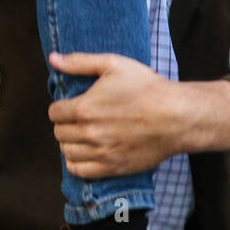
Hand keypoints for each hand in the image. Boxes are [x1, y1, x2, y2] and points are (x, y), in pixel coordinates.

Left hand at [47, 53, 182, 175]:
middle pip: (59, 133)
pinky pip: (80, 171)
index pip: (54, 113)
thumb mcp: (113, 64)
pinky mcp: (113, 168)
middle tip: (78, 119)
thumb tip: (53, 59)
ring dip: (70, 142)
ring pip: (67, 152)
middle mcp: (90, 133)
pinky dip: (76, 162)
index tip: (71, 105)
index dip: (60, 107)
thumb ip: (79, 62)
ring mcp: (102, 153)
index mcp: (85, 108)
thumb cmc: (146, 88)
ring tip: (82, 134)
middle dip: (65, 124)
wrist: (176, 117)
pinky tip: (85, 152)